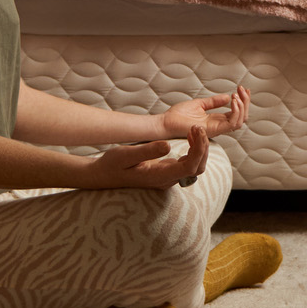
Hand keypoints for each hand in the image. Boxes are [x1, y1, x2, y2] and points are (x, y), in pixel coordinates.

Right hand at [89, 125, 209, 188]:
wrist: (104, 175)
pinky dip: (193, 150)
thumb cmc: (113, 164)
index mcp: (159, 176)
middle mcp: (166, 180)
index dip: (198, 149)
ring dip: (200, 148)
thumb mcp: (126, 155)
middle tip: (197, 127)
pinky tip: (189, 137)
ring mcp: (167, 178)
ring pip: (195, 167)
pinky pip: (188, 164)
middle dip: (203, 148)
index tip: (195, 130)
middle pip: (197, 168)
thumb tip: (168, 146)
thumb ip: (147, 151)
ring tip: (194, 130)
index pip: (189, 167)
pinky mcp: (167, 173)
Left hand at [160, 86, 249, 139]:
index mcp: (216, 120)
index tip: (243, 89)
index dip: (243, 101)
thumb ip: (213, 102)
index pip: (236, 113)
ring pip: (239, 121)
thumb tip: (227, 97)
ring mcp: (216, 129)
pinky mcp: (213, 130)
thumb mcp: (199, 104)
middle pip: (241, 117)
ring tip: (237, 95)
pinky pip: (231, 124)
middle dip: (245, 102)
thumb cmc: (178, 115)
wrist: (166, 122)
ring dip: (242, 106)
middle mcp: (218, 125)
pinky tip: (232, 101)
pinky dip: (236, 112)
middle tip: (243, 89)